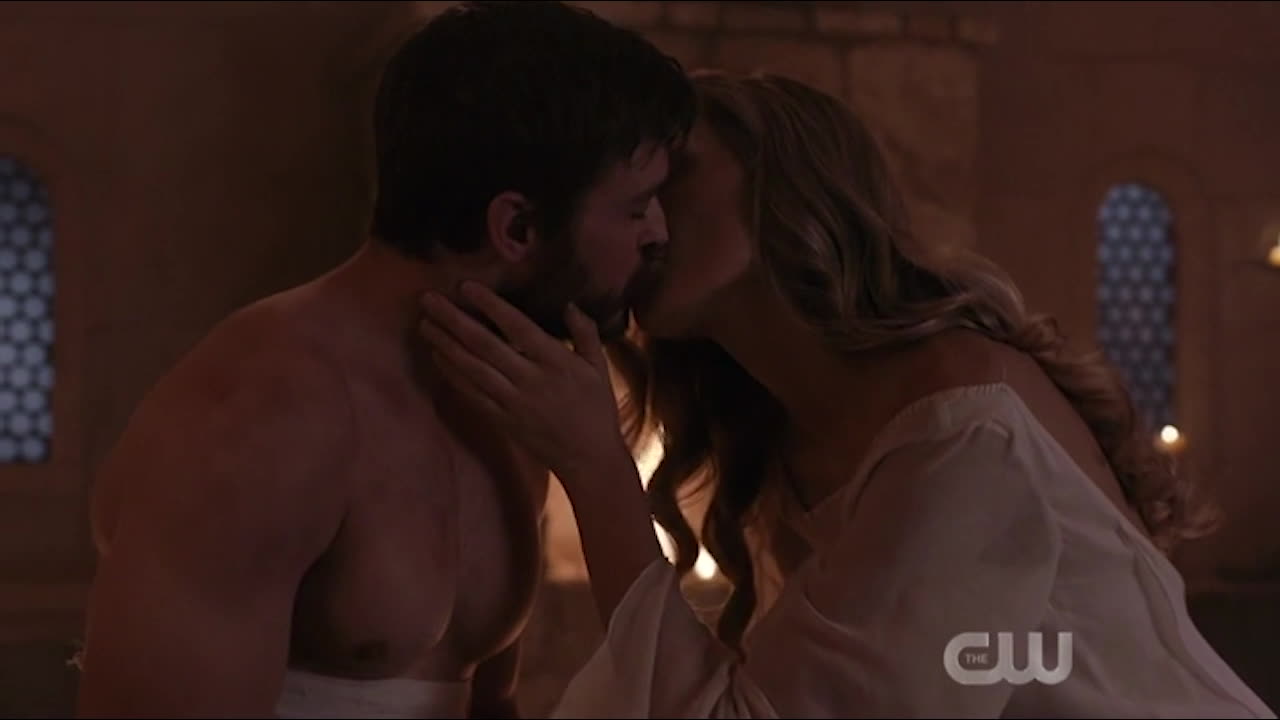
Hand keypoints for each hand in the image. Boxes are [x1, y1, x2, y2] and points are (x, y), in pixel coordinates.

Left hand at [418, 282, 628, 479]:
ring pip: (472, 368)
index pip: (517, 326)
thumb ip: (586, 333)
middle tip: (428, 300)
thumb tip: (569, 304)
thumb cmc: (597, 409)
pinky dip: (452, 375)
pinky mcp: (501, 420)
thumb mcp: (599, 368)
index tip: (465, 287)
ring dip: (445, 345)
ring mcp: (512, 402)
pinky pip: (472, 394)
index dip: (490, 305)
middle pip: (484, 345)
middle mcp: (530, 379)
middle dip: (453, 320)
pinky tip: (437, 357)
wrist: (588, 458)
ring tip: (424, 324)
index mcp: (556, 361)